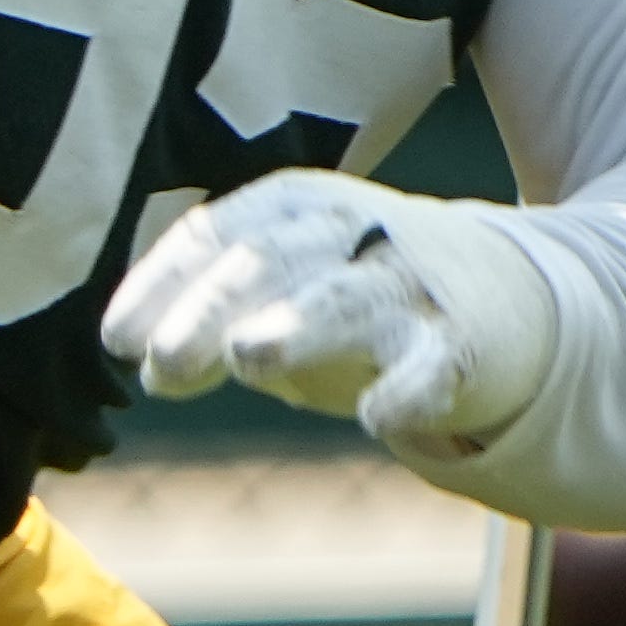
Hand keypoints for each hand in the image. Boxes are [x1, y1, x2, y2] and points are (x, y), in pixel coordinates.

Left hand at [105, 168, 564, 461]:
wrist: (507, 293)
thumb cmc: (362, 292)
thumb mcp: (282, 289)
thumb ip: (210, 323)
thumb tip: (143, 366)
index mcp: (295, 208)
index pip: (219, 236)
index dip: (165, 284)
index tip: (118, 340)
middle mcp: (351, 232)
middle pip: (272, 261)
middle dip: (214, 307)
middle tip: (164, 361)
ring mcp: (409, 286)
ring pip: (347, 299)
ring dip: (300, 324)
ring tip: (252, 355)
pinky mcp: (462, 343)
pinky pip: (435, 365)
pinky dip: (409, 389)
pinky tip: (378, 416)